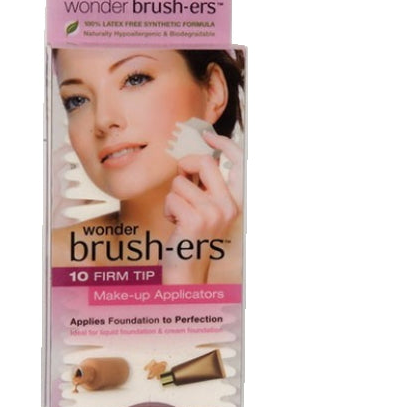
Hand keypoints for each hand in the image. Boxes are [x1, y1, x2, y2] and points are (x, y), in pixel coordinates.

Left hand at [162, 132, 242, 283]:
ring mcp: (214, 213)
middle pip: (204, 162)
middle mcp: (229, 206)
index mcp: (235, 201)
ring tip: (180, 215)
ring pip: (180, 183)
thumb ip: (206, 186)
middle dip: (185, 166)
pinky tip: (175, 225)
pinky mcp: (196, 220)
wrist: (187, 270)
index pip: (239, 163)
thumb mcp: (206, 210)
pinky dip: (167, 210)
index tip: (207, 136)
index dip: (225, 144)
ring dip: (173, 198)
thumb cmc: (192, 237)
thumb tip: (195, 159)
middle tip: (182, 179)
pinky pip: (171, 198)